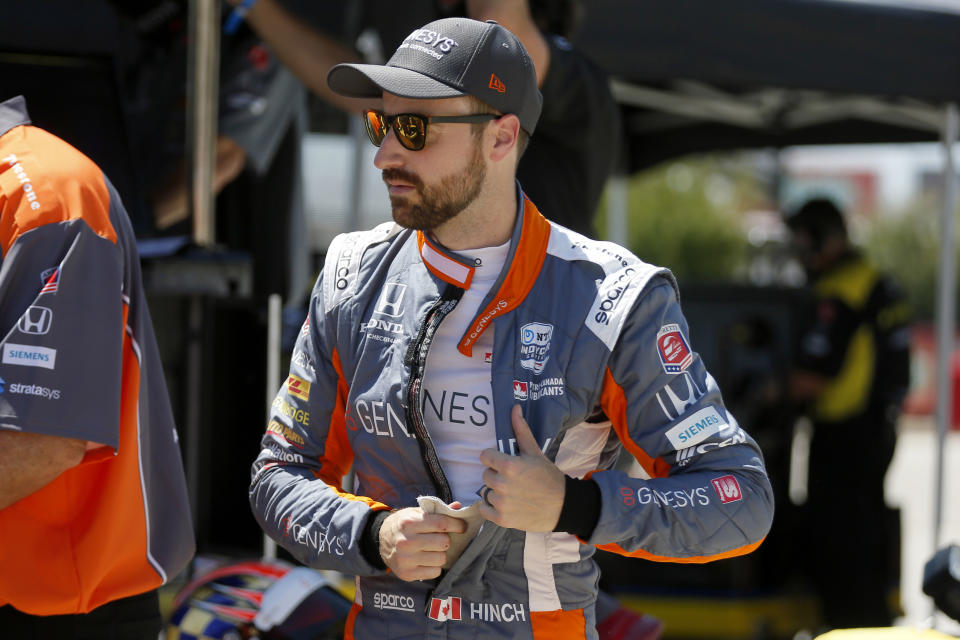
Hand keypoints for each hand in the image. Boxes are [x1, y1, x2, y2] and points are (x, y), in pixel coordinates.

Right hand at [378, 507, 466, 580]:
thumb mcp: (416, 513)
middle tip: (441, 538)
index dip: (456, 524)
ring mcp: (405, 559)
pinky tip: (427, 560)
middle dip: (446, 540)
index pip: (441, 523)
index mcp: (409, 522)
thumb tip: (457, 507)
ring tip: (433, 550)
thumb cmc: (404, 524)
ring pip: (441, 559)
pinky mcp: (406, 574)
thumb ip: (438, 511)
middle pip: (443, 542)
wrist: (381, 540)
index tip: (462, 526)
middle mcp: (405, 541)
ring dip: (441, 554)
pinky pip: (434, 572)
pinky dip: (435, 566)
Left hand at [478, 405, 565, 531]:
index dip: (493, 458)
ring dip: (496, 492)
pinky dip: (491, 508)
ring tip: (513, 493)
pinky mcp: (501, 519)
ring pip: (486, 491)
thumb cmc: (549, 477)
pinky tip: (506, 504)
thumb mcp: (535, 453)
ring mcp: (501, 503)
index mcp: (509, 466)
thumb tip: (514, 408)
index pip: (485, 456)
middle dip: (496, 475)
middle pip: (486, 474)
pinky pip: (484, 509)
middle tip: (512, 479)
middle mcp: (502, 484)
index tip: (503, 462)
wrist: (563, 506)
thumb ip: (521, 431)